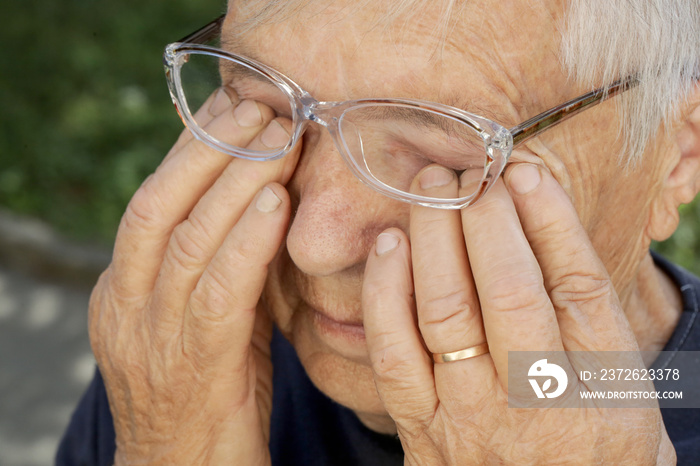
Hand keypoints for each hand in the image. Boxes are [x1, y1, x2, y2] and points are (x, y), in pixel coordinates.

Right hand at [89, 88, 299, 464]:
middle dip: (210, 149)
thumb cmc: (204, 392)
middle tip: (259, 106)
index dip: (193, 149)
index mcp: (123, 289)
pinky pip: (219, 291)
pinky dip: (246, 242)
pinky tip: (275, 204)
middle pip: (159, 205)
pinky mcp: (194, 365)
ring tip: (275, 137)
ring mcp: (152, 335)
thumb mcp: (200, 318)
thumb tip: (260, 204)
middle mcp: (127, 304)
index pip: (152, 200)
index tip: (232, 107)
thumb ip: (219, 266)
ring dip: (234, 181)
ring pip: (186, 238)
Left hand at [362, 163, 675, 464]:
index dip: (549, 219)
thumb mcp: (624, 394)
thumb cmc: (593, 453)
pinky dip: (385, 291)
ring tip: (429, 187)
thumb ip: (595, 320)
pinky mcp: (419, 425)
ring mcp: (470, 413)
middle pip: (508, 287)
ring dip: (433, 237)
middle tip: (469, 171)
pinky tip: (388, 245)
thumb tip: (550, 222)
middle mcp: (535, 399)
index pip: (576, 283)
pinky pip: (393, 351)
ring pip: (446, 309)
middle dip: (484, 216)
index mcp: (600, 388)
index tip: (523, 173)